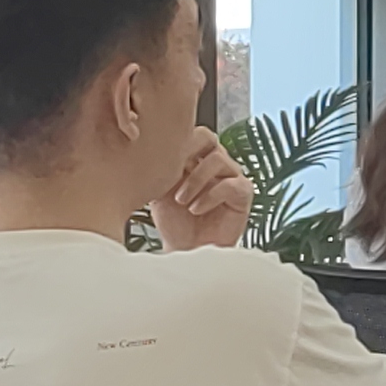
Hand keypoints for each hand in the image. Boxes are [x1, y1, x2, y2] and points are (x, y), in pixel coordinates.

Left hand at [148, 129, 253, 251]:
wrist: (186, 252)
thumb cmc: (174, 223)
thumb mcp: (158, 191)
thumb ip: (157, 168)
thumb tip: (142, 150)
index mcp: (195, 158)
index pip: (192, 133)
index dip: (177, 143)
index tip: (160, 162)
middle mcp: (215, 164)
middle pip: (208, 136)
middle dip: (188, 154)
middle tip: (173, 173)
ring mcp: (232, 177)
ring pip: (218, 159)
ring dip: (196, 180)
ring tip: (182, 201)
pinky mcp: (243, 195)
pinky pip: (231, 184)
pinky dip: (210, 196)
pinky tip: (196, 209)